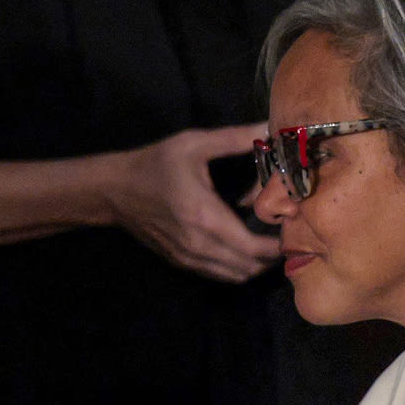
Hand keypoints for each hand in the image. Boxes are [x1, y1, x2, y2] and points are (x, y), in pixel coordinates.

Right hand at [100, 123, 280, 282]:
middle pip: (251, 267)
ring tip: (268, 244)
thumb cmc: (154, 164)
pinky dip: (239, 268)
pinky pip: (221, 275)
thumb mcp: (192, 144)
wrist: (113, 190)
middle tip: (285, 236)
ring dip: (257, 265)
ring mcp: (190, 257)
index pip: (255, 249)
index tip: (292, 230)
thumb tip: (268, 128)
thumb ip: (233, 139)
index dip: (279, 246)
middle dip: (273, 257)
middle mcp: (199, 244)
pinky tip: (244, 249)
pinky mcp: (182, 262)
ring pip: (238, 276)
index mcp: (205, 217)